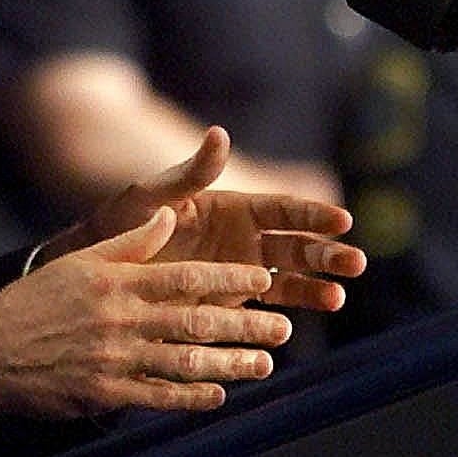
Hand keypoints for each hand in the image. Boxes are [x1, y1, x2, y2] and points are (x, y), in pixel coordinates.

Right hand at [0, 207, 292, 419]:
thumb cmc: (38, 302)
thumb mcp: (83, 260)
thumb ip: (132, 241)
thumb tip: (170, 216)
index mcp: (119, 281)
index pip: (186, 275)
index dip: (230, 277)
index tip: (263, 279)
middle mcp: (122, 318)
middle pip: (196, 319)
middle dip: (245, 324)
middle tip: (283, 328)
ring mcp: (115, 358)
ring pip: (185, 360)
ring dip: (230, 363)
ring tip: (265, 365)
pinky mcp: (105, 392)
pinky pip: (158, 396)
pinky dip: (191, 397)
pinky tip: (219, 396)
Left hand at [60, 126, 363, 311]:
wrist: (101, 264)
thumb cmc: (124, 220)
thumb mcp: (155, 193)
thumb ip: (191, 172)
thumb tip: (219, 134)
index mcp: (235, 206)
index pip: (284, 208)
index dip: (314, 214)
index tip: (342, 220)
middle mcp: (245, 237)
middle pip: (298, 244)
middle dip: (328, 253)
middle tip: (356, 263)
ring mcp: (242, 271)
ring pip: (291, 278)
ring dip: (317, 286)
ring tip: (338, 297)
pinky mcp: (231, 302)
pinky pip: (269, 308)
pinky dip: (290, 313)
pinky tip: (302, 322)